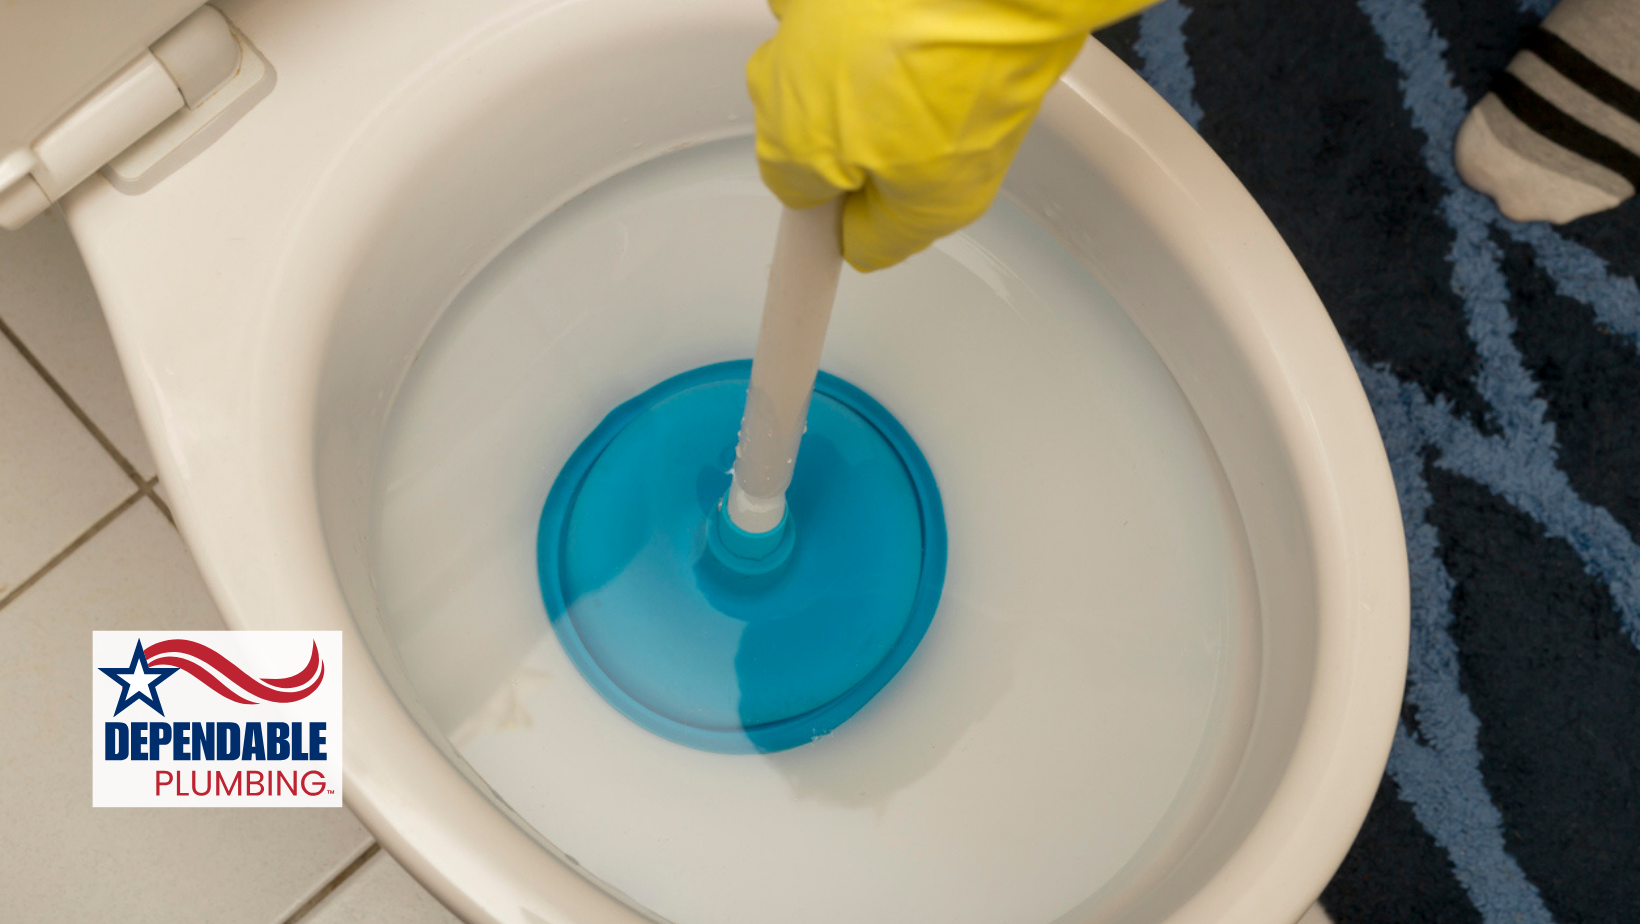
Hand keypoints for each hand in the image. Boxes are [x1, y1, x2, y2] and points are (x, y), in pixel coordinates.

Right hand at [747, 0, 1153, 270]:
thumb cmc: (960, 78)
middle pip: (805, 124)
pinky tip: (915, 21)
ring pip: (818, 63)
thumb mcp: (937, 204)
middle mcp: (776, 77)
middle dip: (855, 131)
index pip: (799, 196)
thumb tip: (860, 243)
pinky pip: (834, 11)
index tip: (883, 196)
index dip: (847, 199)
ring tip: (934, 68)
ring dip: (862, 71)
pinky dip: (867, 19)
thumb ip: (883, 239)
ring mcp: (798, 17)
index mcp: (791, 146)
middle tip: (926, 129)